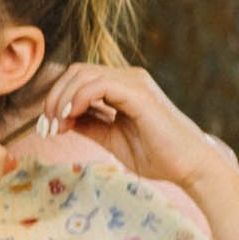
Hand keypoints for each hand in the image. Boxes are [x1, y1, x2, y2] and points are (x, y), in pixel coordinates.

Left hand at [37, 59, 238, 199]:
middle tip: (47, 127)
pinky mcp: (139, 93)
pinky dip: (77, 98)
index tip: (48, 128)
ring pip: (83, 74)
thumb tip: (61, 119)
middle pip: (76, 72)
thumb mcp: (112, 139)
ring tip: (57, 125)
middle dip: (54, 97)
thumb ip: (90, 125)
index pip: (79, 79)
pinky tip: (71, 117)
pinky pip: (98, 84)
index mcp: (123, 88)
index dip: (57, 99)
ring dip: (61, 99)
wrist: (191, 168)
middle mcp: (128, 78)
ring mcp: (135, 82)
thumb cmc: (159, 156)